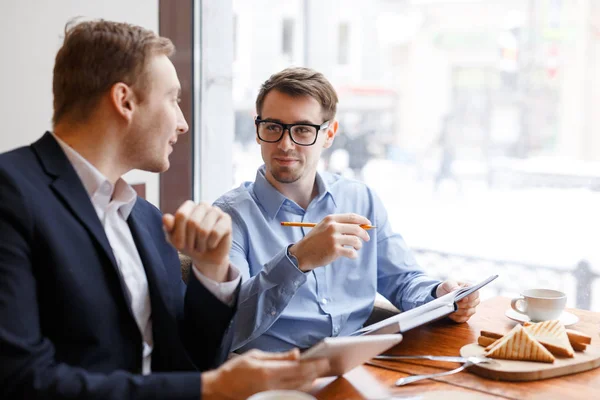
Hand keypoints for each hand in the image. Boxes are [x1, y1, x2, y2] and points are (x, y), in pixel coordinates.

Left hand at [163, 201, 231, 282]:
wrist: (206, 257)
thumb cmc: (189, 245)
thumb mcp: (174, 239)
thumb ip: (168, 228)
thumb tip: (165, 218)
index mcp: (189, 206)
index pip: (182, 215)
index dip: (179, 234)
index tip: (179, 245)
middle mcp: (203, 205)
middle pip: (192, 222)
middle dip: (190, 240)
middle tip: (193, 246)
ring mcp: (216, 211)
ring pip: (204, 229)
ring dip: (200, 244)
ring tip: (201, 246)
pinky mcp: (226, 220)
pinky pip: (216, 233)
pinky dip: (211, 243)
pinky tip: (211, 244)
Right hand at [201, 348, 329, 399]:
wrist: (219, 389)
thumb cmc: (235, 370)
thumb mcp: (255, 356)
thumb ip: (278, 356)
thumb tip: (296, 353)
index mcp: (268, 372)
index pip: (298, 368)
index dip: (313, 364)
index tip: (324, 359)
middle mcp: (272, 386)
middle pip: (301, 380)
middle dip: (315, 372)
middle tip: (326, 364)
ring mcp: (271, 395)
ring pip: (298, 389)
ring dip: (310, 380)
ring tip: (319, 371)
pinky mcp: (269, 399)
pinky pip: (290, 393)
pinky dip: (301, 387)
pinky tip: (307, 381)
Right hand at [288, 213, 371, 271]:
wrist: (302, 253)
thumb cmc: (315, 241)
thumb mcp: (324, 227)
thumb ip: (338, 225)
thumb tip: (359, 227)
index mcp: (330, 219)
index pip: (352, 217)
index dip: (363, 220)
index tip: (368, 224)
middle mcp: (332, 227)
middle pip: (356, 228)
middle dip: (364, 234)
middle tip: (366, 239)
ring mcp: (333, 238)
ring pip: (356, 240)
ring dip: (359, 245)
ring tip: (356, 248)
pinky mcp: (334, 250)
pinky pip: (351, 252)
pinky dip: (354, 255)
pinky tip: (351, 255)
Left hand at [436, 280, 479, 322]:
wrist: (443, 293)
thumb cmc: (448, 287)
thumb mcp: (449, 283)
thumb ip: (453, 286)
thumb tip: (457, 290)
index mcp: (471, 290)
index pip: (475, 294)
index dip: (470, 297)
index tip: (463, 299)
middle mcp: (474, 300)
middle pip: (471, 305)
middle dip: (461, 305)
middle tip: (453, 304)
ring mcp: (470, 309)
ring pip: (467, 313)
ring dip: (458, 311)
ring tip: (451, 308)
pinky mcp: (465, 316)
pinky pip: (463, 319)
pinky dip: (456, 317)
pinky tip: (450, 314)